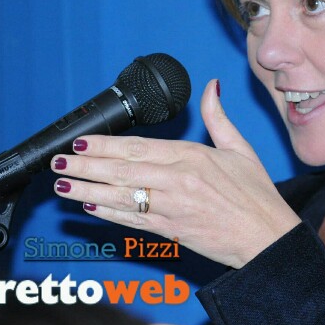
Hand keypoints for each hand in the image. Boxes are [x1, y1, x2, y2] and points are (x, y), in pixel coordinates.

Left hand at [51, 79, 300, 267]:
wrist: (267, 238)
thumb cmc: (256, 195)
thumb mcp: (241, 148)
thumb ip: (218, 117)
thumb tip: (211, 86)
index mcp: (193, 157)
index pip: (139, 148)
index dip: (105, 146)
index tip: (81, 142)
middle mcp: (178, 182)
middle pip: (122, 171)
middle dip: (85, 166)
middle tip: (57, 162)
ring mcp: (172, 208)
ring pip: (121, 197)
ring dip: (88, 190)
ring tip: (62, 185)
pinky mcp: (171, 231)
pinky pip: (132, 222)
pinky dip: (109, 215)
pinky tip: (89, 208)